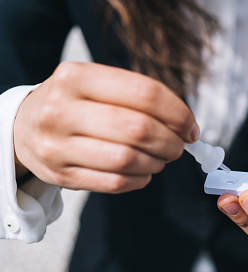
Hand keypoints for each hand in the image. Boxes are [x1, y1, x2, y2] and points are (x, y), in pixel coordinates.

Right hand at [13, 62, 198, 192]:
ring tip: (160, 158)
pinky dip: (141, 179)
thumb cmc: (75, 104)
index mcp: (76, 77)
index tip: (190, 126)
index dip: (178, 113)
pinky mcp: (61, 176)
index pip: (145, 92)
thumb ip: (139, 98)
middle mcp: (61, 110)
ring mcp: (57, 146)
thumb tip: (187, 126)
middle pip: (138, 129)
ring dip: (157, 162)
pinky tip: (144, 172)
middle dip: (171, 141)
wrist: (23, 128)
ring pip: (128, 159)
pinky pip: (116, 183)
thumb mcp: (97, 84)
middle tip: (179, 145)